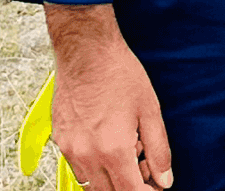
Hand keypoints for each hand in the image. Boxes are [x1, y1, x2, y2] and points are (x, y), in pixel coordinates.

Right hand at [43, 4, 173, 190]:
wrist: (86, 48)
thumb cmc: (117, 72)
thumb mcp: (150, 110)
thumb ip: (159, 150)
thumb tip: (165, 179)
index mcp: (113, 150)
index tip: (155, 186)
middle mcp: (87, 154)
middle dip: (130, 187)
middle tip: (144, 166)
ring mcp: (69, 148)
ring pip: (91, 185)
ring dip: (110, 180)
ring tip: (126, 151)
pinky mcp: (60, 138)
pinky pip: (77, 167)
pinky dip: (94, 166)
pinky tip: (107, 142)